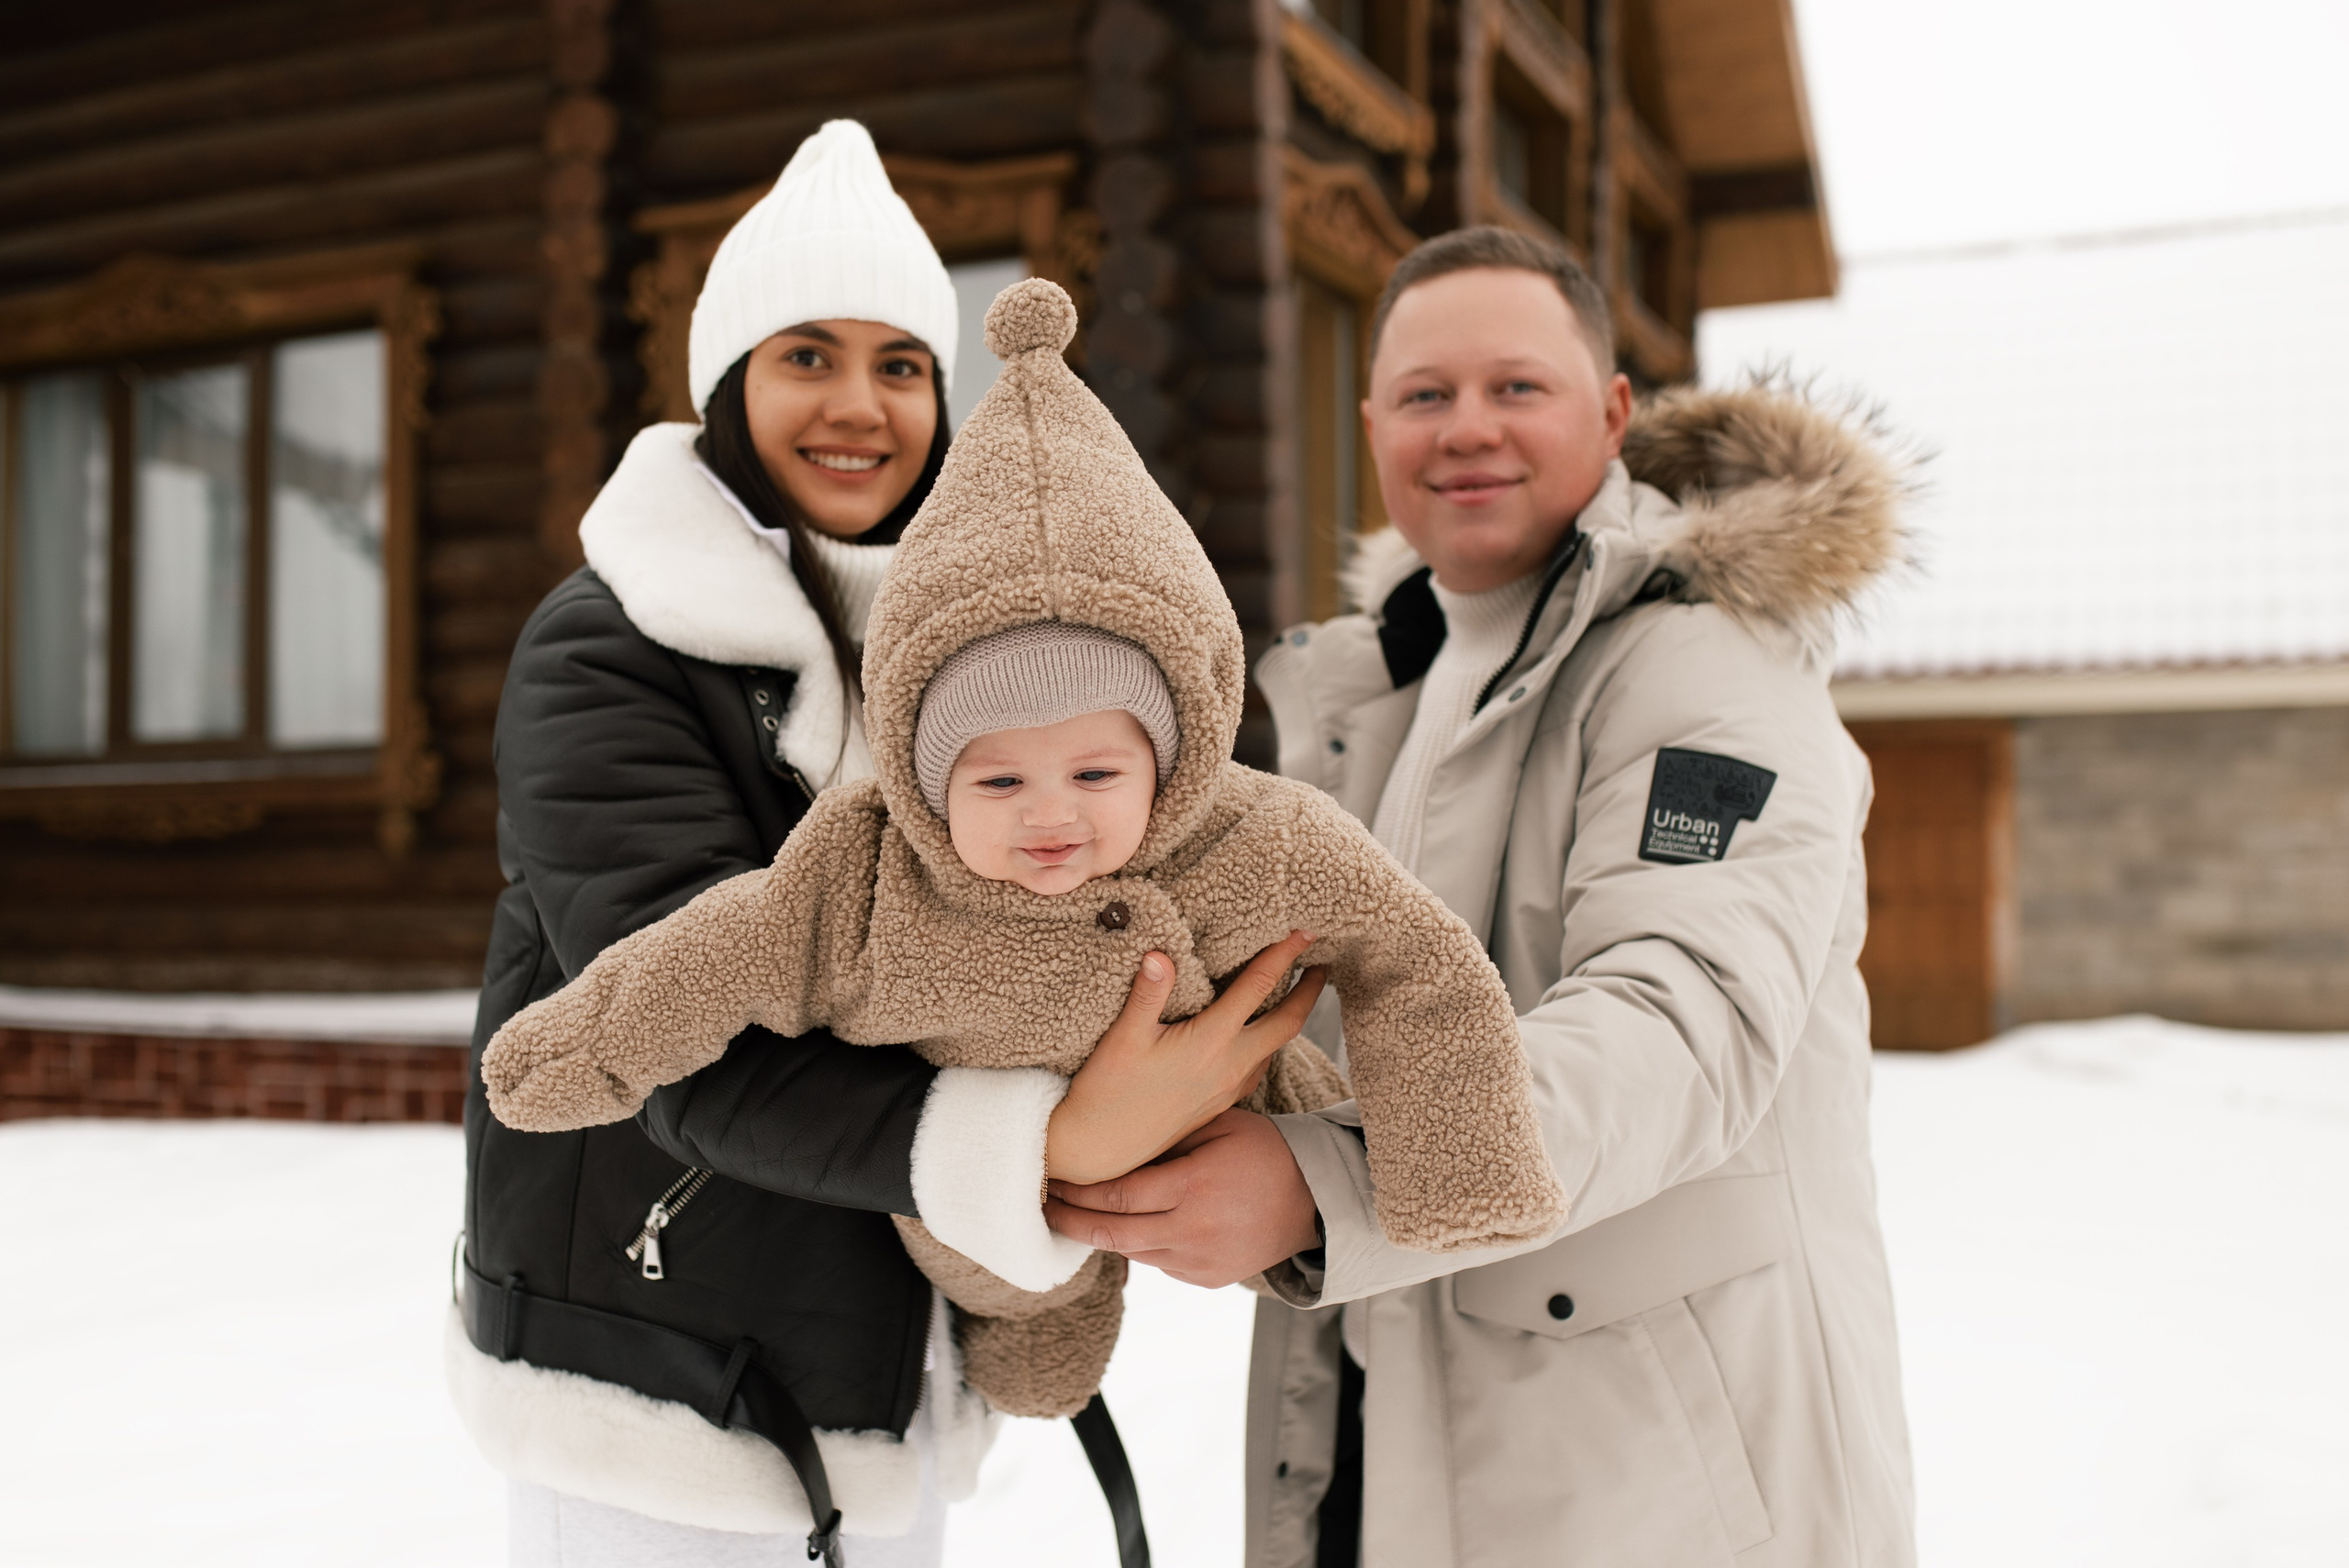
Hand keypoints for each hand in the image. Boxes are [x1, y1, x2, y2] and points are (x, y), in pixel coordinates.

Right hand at [1044, 931, 1326, 1186]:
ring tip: (1294, 992)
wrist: (1101, 1149)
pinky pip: (1258, 1067)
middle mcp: (1229, 1065)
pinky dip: (1267, 1042)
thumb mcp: (1123, 1037)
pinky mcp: (1219, 1103)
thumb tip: (1161, 953)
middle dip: (1310, 991)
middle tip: (1323, 963)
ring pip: (1275, 1048)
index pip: (1258, 987)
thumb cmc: (1107, 1091)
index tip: (1306, 930)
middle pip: (1288, 1023)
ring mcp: (1228, 1088)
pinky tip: (1255, 1034)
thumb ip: (1148, 993)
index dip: (1284, 955)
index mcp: (1210, 1042)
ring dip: (1291, 1018)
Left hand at [1045, 1108, 1321, 1288]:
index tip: (1051, 1180)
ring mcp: (1200, 1261)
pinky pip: (1158, 1262)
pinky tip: (1121, 1227)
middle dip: (1070, 1220)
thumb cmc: (1264, 1152)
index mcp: (1194, 1187)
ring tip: (1070, 1216)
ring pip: (1131, 1252)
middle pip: (1112, 1233)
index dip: (1077, 1191)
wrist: (1315, 1202)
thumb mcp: (1219, 1127)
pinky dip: (1137, 1245)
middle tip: (1043, 1206)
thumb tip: (1113, 1146)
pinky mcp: (1207, 1279)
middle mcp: (1193, 1230)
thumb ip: (1168, 1138)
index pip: (1117, 1194)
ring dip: (1099, 1235)